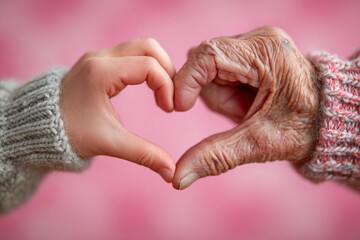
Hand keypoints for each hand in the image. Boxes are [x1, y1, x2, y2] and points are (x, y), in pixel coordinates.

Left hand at [60, 38, 175, 182]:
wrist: (36, 127)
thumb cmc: (69, 134)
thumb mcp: (110, 143)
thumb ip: (144, 155)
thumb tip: (171, 172)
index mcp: (101, 72)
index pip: (149, 66)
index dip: (167, 86)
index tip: (168, 110)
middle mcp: (100, 57)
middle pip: (149, 47)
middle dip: (167, 70)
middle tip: (170, 96)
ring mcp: (99, 57)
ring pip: (141, 47)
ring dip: (158, 67)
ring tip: (162, 93)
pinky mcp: (99, 62)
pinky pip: (132, 54)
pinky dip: (147, 67)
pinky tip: (149, 88)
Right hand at [172, 27, 319, 188]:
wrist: (326, 121)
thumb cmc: (302, 129)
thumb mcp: (259, 143)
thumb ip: (216, 156)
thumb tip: (178, 178)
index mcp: (266, 53)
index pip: (208, 55)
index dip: (186, 81)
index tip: (180, 108)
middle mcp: (259, 41)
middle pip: (206, 64)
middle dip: (216, 96)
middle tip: (243, 113)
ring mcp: (254, 45)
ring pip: (209, 69)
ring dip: (221, 96)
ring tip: (249, 109)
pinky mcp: (250, 54)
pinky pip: (218, 71)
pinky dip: (224, 92)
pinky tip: (246, 102)